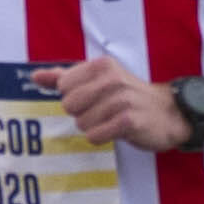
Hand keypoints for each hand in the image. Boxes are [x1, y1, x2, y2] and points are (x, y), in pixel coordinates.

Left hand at [53, 53, 190, 152]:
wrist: (168, 113)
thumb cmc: (127, 97)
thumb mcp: (98, 81)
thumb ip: (64, 77)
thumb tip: (35, 76)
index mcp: (102, 65)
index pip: (63, 86)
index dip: (74, 97)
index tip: (94, 97)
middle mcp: (112, 78)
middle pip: (69, 105)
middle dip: (82, 113)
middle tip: (103, 111)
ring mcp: (122, 99)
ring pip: (82, 123)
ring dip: (94, 127)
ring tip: (111, 121)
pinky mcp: (130, 120)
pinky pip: (95, 136)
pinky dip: (101, 137)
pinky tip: (115, 131)